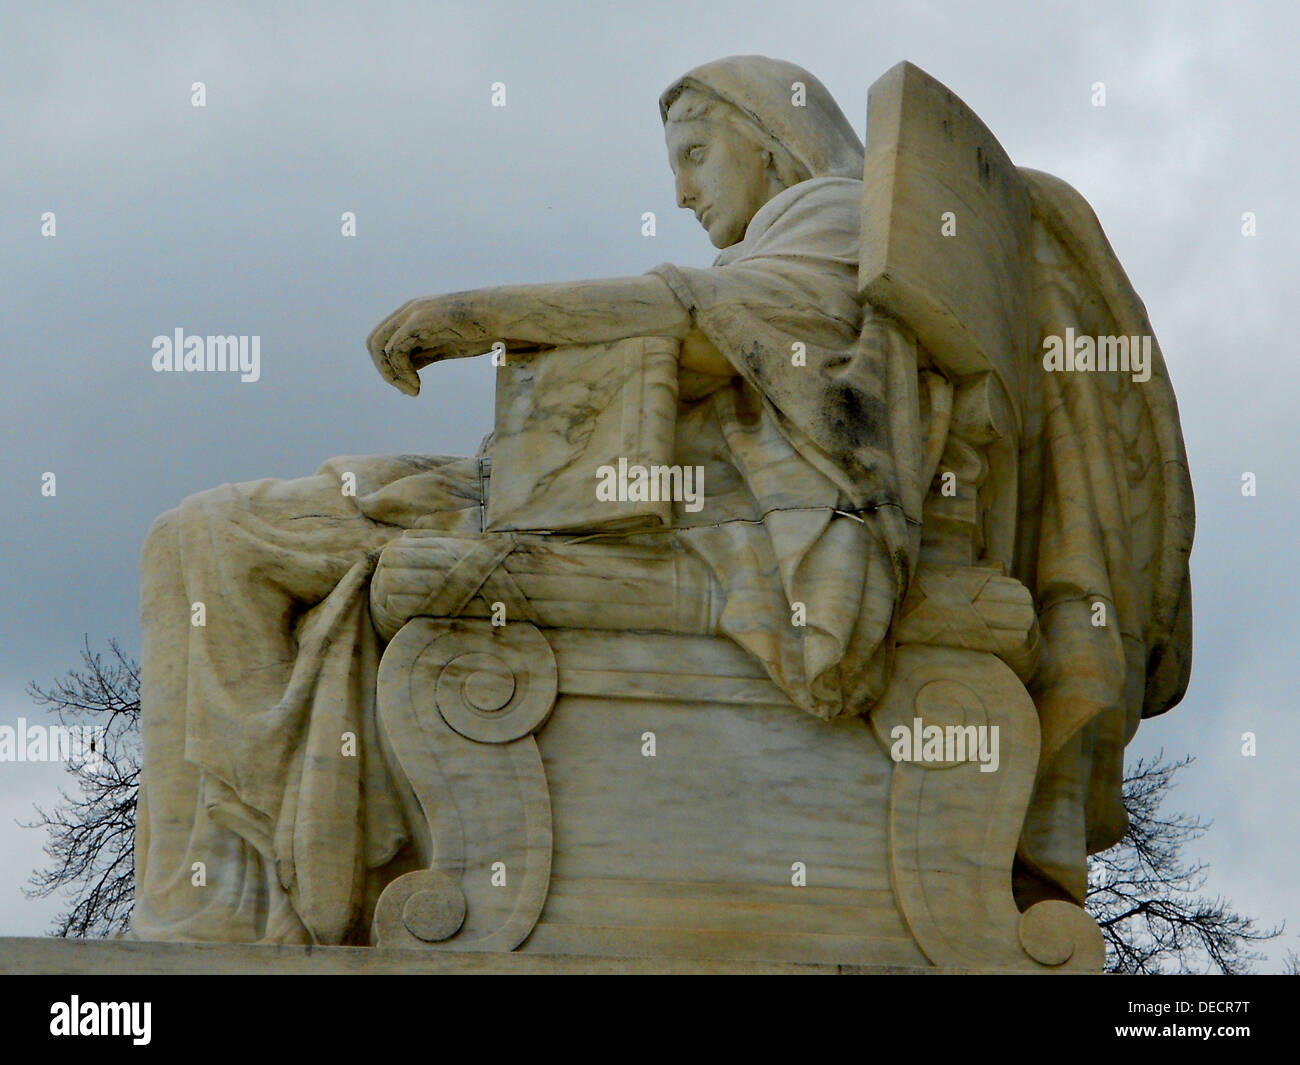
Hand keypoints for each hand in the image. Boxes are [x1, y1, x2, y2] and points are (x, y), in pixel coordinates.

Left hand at [366, 294, 493, 394]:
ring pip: (379, 347)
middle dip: (385, 371)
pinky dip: (400, 372)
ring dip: (391, 375)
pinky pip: (394, 350)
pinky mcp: (419, 321)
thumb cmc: (482, 330)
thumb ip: (423, 353)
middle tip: (407, 390)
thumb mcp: (446, 344)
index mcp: (413, 314)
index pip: (383, 339)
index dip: (389, 366)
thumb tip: (407, 370)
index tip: (410, 385)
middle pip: (374, 342)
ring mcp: (412, 313)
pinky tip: (417, 385)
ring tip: (413, 390)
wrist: (502, 316)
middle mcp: (408, 311)